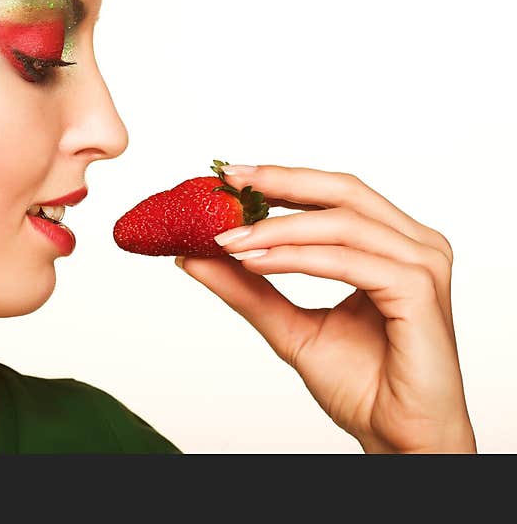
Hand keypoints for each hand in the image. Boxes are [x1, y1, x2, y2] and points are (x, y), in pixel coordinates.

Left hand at [176, 164, 475, 452]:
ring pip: (341, 223)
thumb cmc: (361, 385)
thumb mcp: (289, 326)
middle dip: (279, 182)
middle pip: (343, 190)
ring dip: (276, 228)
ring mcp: (421, 265)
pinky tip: (255, 260)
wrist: (397, 439)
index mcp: (390, 246)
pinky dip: (296, 257)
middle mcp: (412, 246)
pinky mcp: (419, 291)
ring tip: (227, 238)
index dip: (281, 179)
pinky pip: (347, 261)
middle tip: (227, 181)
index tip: (227, 176)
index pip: (334, 195)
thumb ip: (248, 288)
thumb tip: (195, 255)